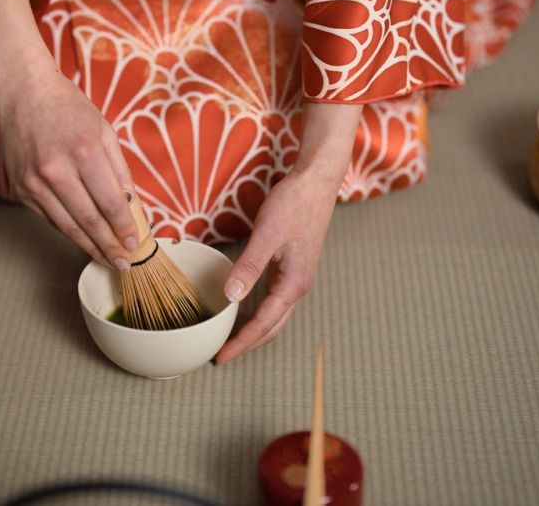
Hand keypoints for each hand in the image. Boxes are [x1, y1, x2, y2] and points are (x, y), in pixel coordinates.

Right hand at [0, 0, 138, 268]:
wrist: (22, 92)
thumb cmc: (67, 107)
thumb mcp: (104, 130)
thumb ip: (118, 169)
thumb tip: (131, 205)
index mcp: (84, 151)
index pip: (110, 202)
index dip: (124, 227)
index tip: (134, 242)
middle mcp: (56, 169)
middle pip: (88, 220)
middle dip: (109, 246)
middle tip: (124, 262)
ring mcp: (34, 181)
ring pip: (66, 225)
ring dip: (89, 246)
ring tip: (106, 259)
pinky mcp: (20, 187)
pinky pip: (49, 217)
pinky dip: (68, 230)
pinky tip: (83, 239)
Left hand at [215, 101, 363, 362]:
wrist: (317, 182)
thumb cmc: (294, 204)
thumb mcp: (267, 234)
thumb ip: (250, 266)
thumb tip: (231, 297)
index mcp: (293, 284)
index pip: (264, 324)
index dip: (241, 343)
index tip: (221, 357)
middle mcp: (298, 286)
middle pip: (272, 327)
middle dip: (248, 343)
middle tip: (222, 355)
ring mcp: (298, 277)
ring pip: (275, 315)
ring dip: (255, 330)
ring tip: (230, 338)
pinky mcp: (294, 266)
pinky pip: (275, 299)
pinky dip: (260, 311)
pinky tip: (244, 308)